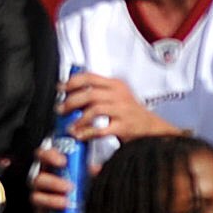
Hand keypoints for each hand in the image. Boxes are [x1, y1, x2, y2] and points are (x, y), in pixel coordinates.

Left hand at [56, 74, 176, 144]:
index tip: (61, 88)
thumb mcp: (118, 95)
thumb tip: (73, 93)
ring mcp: (122, 110)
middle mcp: (119, 95)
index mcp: (115, 84)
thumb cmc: (131, 112)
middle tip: (61, 109)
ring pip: (94, 109)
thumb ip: (99, 91)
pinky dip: (87, 132)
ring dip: (78, 118)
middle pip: (89, 93)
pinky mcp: (124, 127)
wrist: (152, 128)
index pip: (90, 77)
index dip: (72, 81)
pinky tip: (80, 136)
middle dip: (71, 101)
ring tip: (70, 125)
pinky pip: (101, 129)